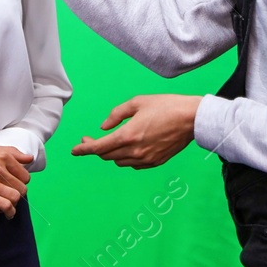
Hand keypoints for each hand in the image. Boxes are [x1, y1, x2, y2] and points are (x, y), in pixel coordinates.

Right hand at [0, 143, 32, 215]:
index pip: (24, 175)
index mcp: (3, 156)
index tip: (17, 186)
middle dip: (19, 193)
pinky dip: (9, 211)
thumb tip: (30, 158)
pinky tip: (8, 213)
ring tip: (12, 206)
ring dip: (15, 204)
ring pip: (15, 196)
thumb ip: (13, 153)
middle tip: (14, 197)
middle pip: (21, 187)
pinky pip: (5, 205)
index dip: (22, 183)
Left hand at [71, 94, 201, 168]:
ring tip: (112, 141)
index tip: (74, 150)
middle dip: (95, 148)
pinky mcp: (155, 162)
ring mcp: (146, 159)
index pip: (98, 147)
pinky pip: (133, 164)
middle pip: (107, 155)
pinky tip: (128, 147)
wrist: (191, 119)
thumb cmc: (166, 106)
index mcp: (128, 135)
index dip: (83, 149)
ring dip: (111, 153)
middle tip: (90, 138)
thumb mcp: (137, 102)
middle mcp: (135, 151)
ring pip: (119, 161)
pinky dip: (126, 157)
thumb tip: (103, 127)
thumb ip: (116, 115)